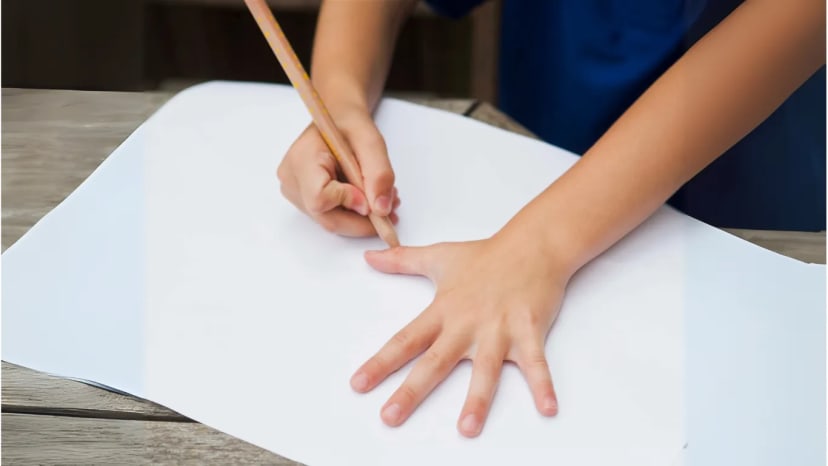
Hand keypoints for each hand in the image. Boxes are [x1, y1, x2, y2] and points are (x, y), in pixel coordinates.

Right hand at [277, 112, 399, 235]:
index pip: (320, 197)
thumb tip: (381, 209)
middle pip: (328, 218)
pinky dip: (354, 214)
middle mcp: (292, 180)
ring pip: (332, 221)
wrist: (336, 119)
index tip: (371, 195)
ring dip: (362, 218)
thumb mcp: (371, 141)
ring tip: (382, 198)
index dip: (350, 201)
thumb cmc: (349, 124)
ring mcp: (295, 193)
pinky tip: (368, 199)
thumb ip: (379, 174)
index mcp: (302, 159)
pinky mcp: (304, 200)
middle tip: (390, 208)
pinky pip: (331, 217)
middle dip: (363, 219)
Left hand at [350, 233, 569, 436]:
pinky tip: (548, 408)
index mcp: (443, 311)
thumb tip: (369, 257)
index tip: (359, 385)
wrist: (532, 245)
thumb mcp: (439, 256)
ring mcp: (499, 329)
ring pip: (485, 369)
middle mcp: (467, 324)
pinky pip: (536, 362)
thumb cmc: (486, 255)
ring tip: (467, 428)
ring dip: (477, 399)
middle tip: (390, 417)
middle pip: (435, 362)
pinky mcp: (529, 330)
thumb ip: (402, 261)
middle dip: (412, 391)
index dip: (381, 362)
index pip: (405, 340)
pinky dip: (543, 385)